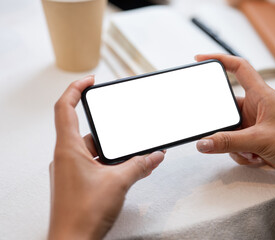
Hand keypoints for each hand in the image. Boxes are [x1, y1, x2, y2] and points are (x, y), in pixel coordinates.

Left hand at [49, 76, 164, 239]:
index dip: (75, 89)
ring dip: (111, 150)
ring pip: (92, 149)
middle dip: (107, 128)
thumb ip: (140, 166)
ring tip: (131, 153)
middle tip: (123, 126)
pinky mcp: (78, 182)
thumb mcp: (119, 183)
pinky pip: (94, 164)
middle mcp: (66, 157)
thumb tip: (156, 156)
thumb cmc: (83, 215)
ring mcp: (71, 170)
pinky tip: (125, 169)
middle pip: (85, 129)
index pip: (64, 108)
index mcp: (68, 149)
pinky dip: (109, 163)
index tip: (90, 81)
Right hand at [195, 54, 274, 188]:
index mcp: (261, 95)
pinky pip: (235, 145)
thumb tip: (203, 142)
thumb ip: (228, 142)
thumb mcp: (259, 139)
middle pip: (226, 108)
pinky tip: (257, 158)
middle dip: (224, 126)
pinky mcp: (254, 140)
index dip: (220, 59)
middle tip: (222, 134)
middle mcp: (255, 107)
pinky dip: (242, 154)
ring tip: (252, 151)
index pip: (239, 68)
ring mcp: (254, 124)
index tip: (201, 59)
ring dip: (235, 145)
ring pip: (229, 131)